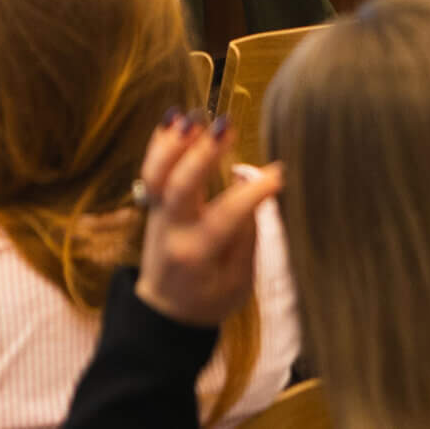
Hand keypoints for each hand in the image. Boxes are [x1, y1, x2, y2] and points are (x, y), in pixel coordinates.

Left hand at [132, 115, 282, 329]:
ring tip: (193, 116)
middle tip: (226, 126)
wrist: (164, 313)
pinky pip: (150, 171)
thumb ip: (246, 238)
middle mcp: (172, 231)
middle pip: (181, 187)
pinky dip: (161, 142)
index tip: (278, 173)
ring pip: (157, 175)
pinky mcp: (152, 204)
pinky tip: (174, 116)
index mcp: (197, 254)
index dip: (253, 193)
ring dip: (174, 142)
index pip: (226, 217)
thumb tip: (252, 189)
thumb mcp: (238, 284)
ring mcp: (156, 215)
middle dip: (203, 155)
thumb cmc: (210, 300)